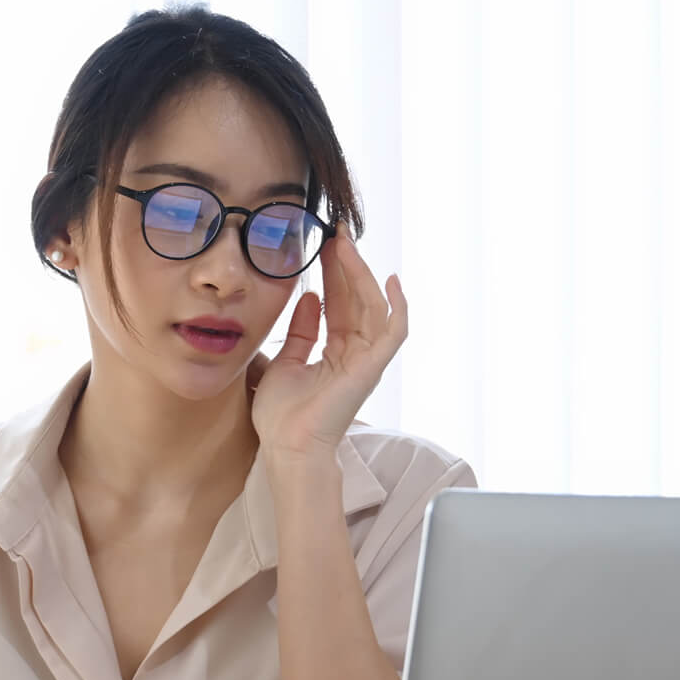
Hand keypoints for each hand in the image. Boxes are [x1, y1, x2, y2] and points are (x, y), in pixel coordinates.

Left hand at [252, 232, 406, 460]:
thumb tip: (309, 298)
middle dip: (348, 265)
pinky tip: (390, 281)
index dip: (334, 274)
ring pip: (373, 307)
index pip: (340, 304)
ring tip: (346, 246)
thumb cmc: (282, 417)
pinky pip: (394, 332)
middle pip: (357, 300)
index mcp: (336, 354)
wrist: (286, 447)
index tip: (325, 244)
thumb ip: (300, 332)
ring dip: (361, 275)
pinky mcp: (372, 368)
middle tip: (337, 233)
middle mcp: (356, 354)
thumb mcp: (285, 362)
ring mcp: (367, 361)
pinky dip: (397, 307)